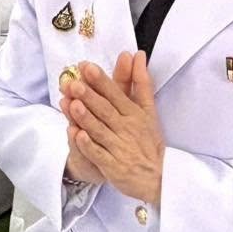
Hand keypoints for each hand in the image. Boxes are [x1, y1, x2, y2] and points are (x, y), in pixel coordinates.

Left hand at [62, 53, 165, 202]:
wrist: (159, 176)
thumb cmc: (149, 140)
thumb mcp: (149, 110)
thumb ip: (141, 82)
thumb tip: (139, 55)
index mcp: (133, 113)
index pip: (115, 94)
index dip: (101, 81)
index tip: (86, 66)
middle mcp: (126, 128)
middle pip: (105, 110)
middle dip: (90, 96)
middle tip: (74, 82)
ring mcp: (118, 148)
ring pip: (99, 130)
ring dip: (86, 117)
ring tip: (72, 103)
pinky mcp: (112, 166)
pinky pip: (98, 154)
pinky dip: (88, 145)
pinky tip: (76, 134)